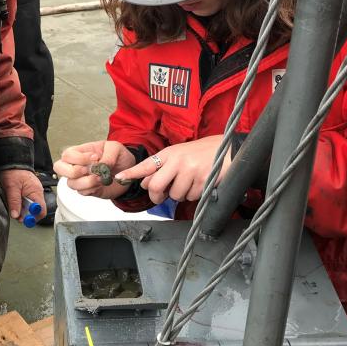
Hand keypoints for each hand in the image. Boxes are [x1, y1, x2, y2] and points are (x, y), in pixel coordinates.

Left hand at [0, 169, 46, 221]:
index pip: (41, 209)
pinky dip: (22, 206)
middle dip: (27, 215)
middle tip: (17, 216)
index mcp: (36, 191)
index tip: (24, 219)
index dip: (33, 217)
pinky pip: (27, 203)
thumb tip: (15, 215)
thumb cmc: (13, 171)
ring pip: (31, 207)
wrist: (12, 162)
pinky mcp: (29, 193)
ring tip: (15, 209)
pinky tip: (16, 204)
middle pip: (36, 210)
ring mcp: (33, 193)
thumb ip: (14, 201)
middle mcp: (37, 193)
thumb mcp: (11, 187)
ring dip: (23, 211)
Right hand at [54, 140, 135, 198]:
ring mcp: (81, 178)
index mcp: (81, 151)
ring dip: (87, 182)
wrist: (128, 171)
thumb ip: (108, 156)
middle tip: (89, 170)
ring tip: (101, 178)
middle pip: (59, 168)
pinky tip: (101, 184)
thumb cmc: (118, 156)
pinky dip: (92, 189)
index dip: (79, 158)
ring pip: (71, 183)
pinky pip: (82, 192)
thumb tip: (100, 166)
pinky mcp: (87, 189)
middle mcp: (77, 164)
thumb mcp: (116, 148)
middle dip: (74, 171)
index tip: (95, 158)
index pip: (67, 154)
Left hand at [115, 135, 231, 204]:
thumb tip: (146, 184)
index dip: (131, 173)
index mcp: (169, 153)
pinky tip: (199, 183)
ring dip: (180, 194)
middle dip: (157, 196)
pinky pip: (191, 197)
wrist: (228, 148)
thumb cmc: (201, 152)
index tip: (119, 178)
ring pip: (175, 195)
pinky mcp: (203, 180)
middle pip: (156, 186)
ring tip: (189, 182)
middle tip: (162, 196)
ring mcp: (190, 171)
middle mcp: (178, 161)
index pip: (146, 165)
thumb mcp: (179, 154)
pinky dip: (193, 194)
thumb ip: (161, 167)